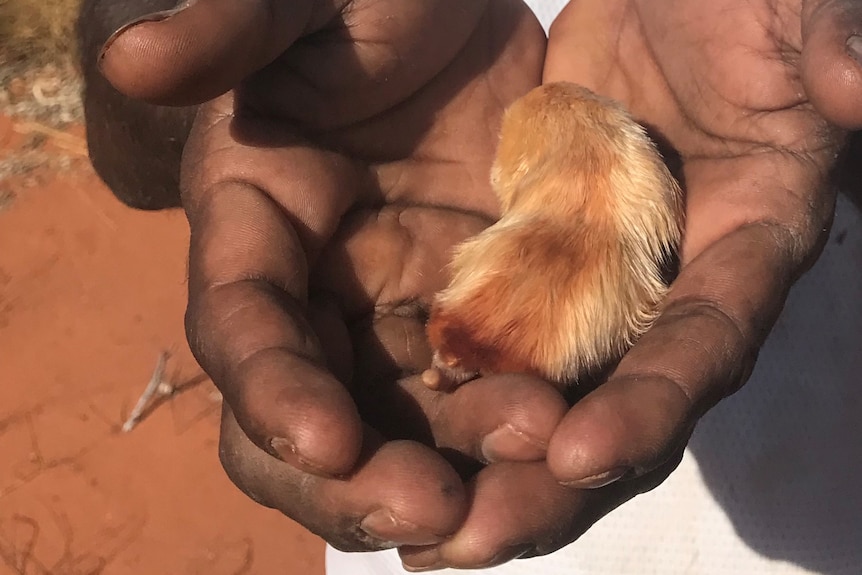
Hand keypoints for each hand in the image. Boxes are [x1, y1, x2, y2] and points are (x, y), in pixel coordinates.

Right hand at [95, 0, 575, 552]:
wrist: (462, 15)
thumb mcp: (309, 1)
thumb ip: (233, 26)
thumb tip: (131, 57)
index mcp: (256, 217)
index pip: (241, 324)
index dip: (272, 390)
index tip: (327, 442)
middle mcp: (316, 286)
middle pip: (311, 413)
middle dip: (358, 479)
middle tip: (437, 513)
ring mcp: (395, 308)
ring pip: (402, 424)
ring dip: (451, 469)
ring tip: (520, 479)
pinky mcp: (470, 313)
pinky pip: (481, 390)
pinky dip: (510, 430)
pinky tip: (560, 444)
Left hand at [396, 0, 861, 567]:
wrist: (667, 1)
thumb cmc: (742, 6)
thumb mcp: (791, 18)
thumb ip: (832, 46)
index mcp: (747, 245)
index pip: (704, 345)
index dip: (652, 406)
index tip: (577, 455)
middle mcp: (670, 290)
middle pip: (614, 409)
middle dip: (545, 484)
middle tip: (463, 543)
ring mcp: (596, 284)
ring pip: (542, 394)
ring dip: (481, 461)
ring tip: (411, 526)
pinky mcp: (531, 261)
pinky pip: (489, 336)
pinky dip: (446, 387)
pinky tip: (384, 432)